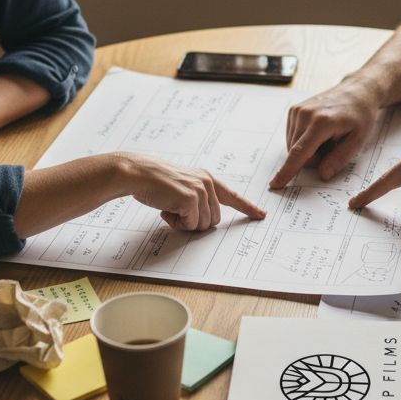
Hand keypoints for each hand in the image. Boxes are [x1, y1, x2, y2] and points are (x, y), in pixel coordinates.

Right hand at [119, 153, 266, 231]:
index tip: (261, 215)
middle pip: (214, 220)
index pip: (232, 195)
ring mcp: (201, 190)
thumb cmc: (156, 183)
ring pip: (204, 225)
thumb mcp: (183, 186)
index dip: (247, 207)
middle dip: (195, 222)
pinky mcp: (191, 199)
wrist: (139, 173)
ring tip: (170, 208)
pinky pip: (191, 225)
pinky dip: (177, 223)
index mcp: (207, 179)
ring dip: (185, 223)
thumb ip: (198, 198)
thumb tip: (207, 220)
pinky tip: (166, 210)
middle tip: (176, 212)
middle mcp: (207, 183)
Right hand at [269, 78, 381, 188]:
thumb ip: (339, 159)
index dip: (287, 171)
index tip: (275, 184)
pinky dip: (305, 140)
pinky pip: (293, 138)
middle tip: (334, 145)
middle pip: (297, 153)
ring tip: (328, 136)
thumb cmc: (360, 115)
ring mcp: (297, 111)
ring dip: (309, 149)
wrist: (356, 91)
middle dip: (314, 158)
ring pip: (293, 147)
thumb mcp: (358, 140)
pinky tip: (319, 131)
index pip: (300, 153)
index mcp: (321, 122)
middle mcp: (305, 114)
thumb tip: (322, 175)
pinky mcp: (293, 111)